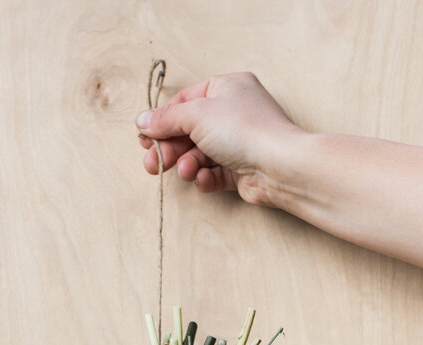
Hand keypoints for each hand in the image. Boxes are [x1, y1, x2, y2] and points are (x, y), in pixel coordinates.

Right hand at [136, 72, 297, 204]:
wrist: (279, 166)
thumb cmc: (245, 130)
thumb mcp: (196, 115)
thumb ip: (166, 119)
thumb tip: (142, 120)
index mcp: (226, 88)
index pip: (185, 102)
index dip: (163, 120)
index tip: (145, 138)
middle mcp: (233, 112)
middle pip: (189, 130)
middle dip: (170, 148)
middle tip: (153, 163)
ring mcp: (238, 142)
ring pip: (200, 154)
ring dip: (187, 164)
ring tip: (186, 171)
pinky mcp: (241, 169)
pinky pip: (214, 172)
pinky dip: (205, 177)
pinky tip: (203, 179)